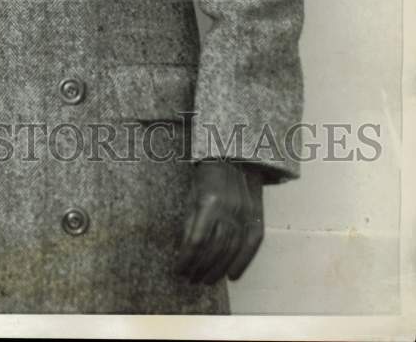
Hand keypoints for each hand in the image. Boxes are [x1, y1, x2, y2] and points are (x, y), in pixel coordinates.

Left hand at [176, 159, 263, 283]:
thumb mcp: (192, 194)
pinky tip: (233, 275)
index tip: (179, 270)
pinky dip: (243, 262)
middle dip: (201, 268)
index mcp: (208, 203)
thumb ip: (190, 222)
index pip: (197, 241)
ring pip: (232, 250)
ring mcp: (245, 213)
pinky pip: (252, 244)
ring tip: (206, 280)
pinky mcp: (256, 215)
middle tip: (192, 279)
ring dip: (218, 269)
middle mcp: (229, 210)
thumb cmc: (207, 174)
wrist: (234, 155)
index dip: (188, 259)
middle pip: (215, 249)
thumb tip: (186, 250)